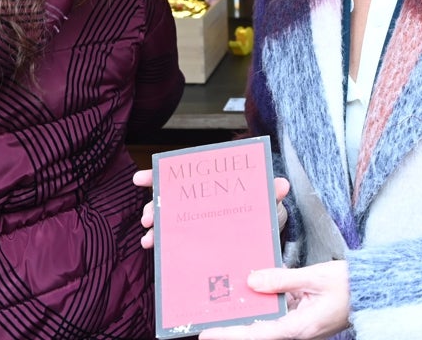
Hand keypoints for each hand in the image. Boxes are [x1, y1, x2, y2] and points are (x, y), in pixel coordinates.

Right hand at [133, 171, 290, 248]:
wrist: (264, 236)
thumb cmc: (263, 212)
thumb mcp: (268, 203)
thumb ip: (272, 194)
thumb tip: (282, 184)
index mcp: (211, 184)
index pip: (182, 173)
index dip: (159, 175)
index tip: (139, 179)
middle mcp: (197, 198)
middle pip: (169, 196)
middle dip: (155, 205)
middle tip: (149, 216)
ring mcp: (193, 218)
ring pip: (167, 218)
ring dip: (155, 225)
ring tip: (150, 237)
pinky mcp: (193, 238)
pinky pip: (173, 239)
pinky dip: (160, 242)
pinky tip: (153, 248)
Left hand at [197, 260, 350, 339]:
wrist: (375, 292)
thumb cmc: (350, 286)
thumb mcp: (315, 277)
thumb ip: (281, 280)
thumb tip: (252, 281)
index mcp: (299, 328)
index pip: (257, 334)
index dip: (231, 334)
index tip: (207, 333)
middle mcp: (297, 331)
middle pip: (258, 329)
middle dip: (235, 321)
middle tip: (208, 314)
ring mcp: (300, 325)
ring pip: (268, 319)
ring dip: (252, 308)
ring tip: (226, 297)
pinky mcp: (303, 317)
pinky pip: (280, 310)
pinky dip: (268, 299)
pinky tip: (258, 285)